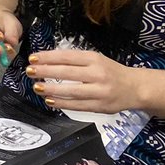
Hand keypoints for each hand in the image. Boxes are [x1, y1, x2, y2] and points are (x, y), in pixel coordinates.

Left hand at [26, 48, 141, 113]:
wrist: (135, 88)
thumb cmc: (111, 71)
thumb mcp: (96, 59)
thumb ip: (75, 60)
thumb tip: (47, 60)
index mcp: (95, 59)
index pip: (67, 57)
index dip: (48, 57)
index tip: (33, 58)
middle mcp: (98, 74)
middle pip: (67, 73)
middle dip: (45, 72)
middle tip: (30, 71)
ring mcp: (100, 92)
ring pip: (71, 91)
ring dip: (51, 90)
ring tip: (37, 87)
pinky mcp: (100, 107)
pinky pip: (78, 106)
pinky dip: (62, 103)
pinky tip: (50, 100)